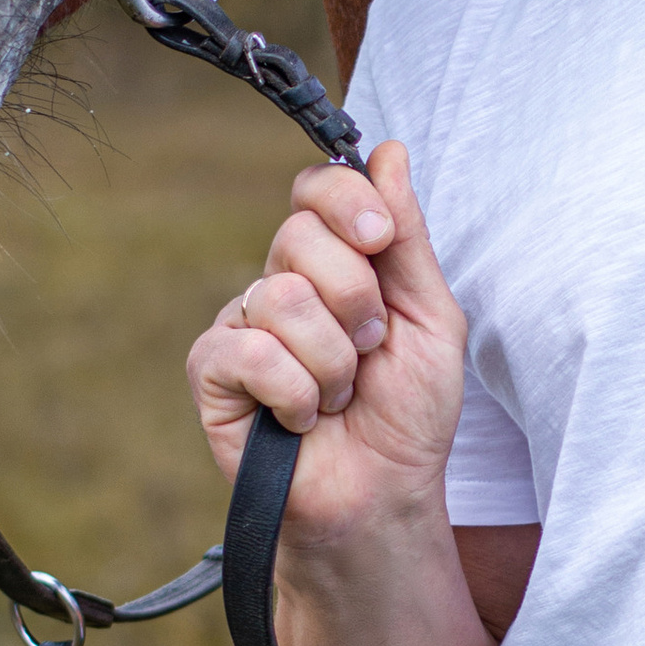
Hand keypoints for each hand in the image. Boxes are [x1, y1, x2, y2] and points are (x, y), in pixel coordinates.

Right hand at [185, 140, 464, 545]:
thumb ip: (407, 237)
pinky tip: (302, 419)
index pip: (317, 188)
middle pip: (299, 235)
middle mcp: (282, 281)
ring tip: (339, 395)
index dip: (347, 202)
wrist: (383, 494)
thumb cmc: (409, 412)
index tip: (380, 242)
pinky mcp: (212, 372)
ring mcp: (242, 323)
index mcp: (335, 260)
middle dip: (355, 301)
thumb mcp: (432, 317)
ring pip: (281, 297)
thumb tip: (389, 151)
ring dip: (332, 362)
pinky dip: (295, 394)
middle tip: (369, 351)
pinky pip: (249, 351)